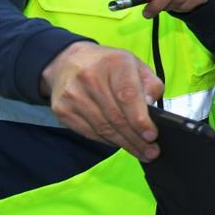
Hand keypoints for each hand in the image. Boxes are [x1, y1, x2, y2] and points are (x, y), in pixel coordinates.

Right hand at [41, 42, 163, 159]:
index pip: (128, 96)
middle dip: (136, 138)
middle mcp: (90, 78)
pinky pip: (90, 132)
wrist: (67, 62)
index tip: (151, 135)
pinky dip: (108, 141)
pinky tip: (120, 143)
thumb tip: (151, 108)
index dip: (140, 119)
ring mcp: (73, 95)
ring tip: (141, 152)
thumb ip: (150, 85)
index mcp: (114, 63)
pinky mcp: (62, 110)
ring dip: (124, 144)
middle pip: (116, 117)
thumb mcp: (136, 65)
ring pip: (103, 128)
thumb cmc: (109, 66)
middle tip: (151, 151)